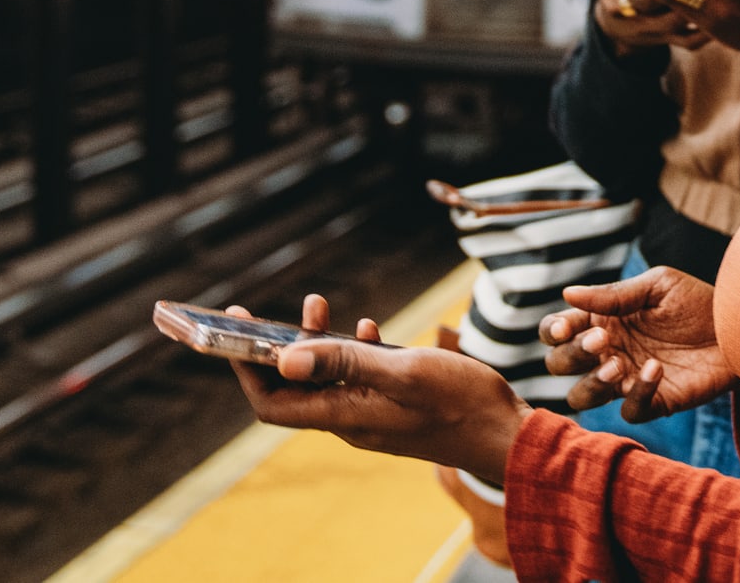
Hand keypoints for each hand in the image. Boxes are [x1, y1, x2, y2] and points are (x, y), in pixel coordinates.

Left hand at [223, 293, 530, 480]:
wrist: (506, 433)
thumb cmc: (460, 403)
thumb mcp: (403, 372)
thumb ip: (346, 363)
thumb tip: (284, 358)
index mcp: (345, 416)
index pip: (273, 403)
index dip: (247, 372)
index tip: (234, 334)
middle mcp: (351, 419)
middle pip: (294, 387)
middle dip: (274, 349)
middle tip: (258, 313)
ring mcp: (372, 413)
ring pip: (326, 377)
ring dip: (315, 343)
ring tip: (317, 305)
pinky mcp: (392, 404)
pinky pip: (356, 377)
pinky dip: (352, 350)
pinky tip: (367, 327)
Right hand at [538, 267, 732, 421]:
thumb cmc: (698, 301)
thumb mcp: (657, 286)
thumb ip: (613, 294)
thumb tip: (566, 293)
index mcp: (601, 321)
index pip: (556, 331)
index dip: (554, 331)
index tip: (569, 326)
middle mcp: (607, 352)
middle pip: (559, 365)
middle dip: (572, 354)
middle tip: (603, 338)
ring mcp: (627, 380)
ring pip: (583, 396)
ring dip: (592, 382)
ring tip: (617, 364)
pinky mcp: (654, 402)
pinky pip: (629, 411)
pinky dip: (637, 393)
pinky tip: (656, 370)